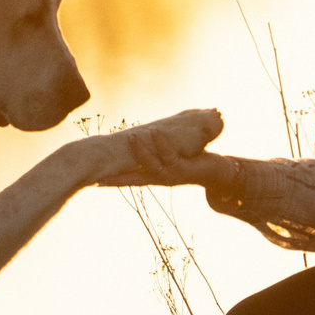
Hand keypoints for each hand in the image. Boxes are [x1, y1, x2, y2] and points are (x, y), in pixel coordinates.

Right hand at [97, 109, 229, 190]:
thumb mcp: (167, 157)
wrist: (217, 173)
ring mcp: (172, 174)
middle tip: (104, 164)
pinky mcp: (185, 168)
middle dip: (120, 173)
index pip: (130, 179)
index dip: (114, 180)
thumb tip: (136, 138)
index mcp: (154, 176)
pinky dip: (162, 142)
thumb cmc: (189, 162)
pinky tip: (155, 132)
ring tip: (131, 137)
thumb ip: (153, 150)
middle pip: (136, 177)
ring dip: (141, 150)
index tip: (97, 182)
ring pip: (152, 164)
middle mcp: (160, 178)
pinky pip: (171, 155)